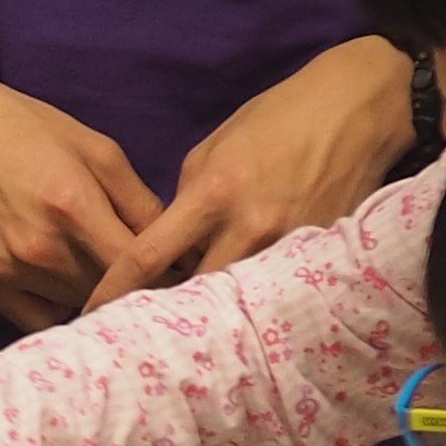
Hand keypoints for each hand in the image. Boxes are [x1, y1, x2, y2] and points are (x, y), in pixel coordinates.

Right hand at [0, 65, 164, 330]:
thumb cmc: (27, 129)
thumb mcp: (97, 149)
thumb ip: (139, 200)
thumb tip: (175, 244)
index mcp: (74, 207)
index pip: (136, 266)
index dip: (167, 275)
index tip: (184, 276)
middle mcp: (41, 248)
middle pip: (108, 291)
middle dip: (134, 286)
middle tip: (152, 279)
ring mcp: (10, 270)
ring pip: (76, 306)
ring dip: (97, 298)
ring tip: (110, 281)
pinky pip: (38, 321)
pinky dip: (61, 312)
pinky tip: (72, 292)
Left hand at [85, 38, 409, 305]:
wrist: (357, 110)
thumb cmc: (279, 118)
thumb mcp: (215, 146)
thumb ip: (186, 197)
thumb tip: (172, 239)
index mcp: (211, 193)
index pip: (148, 256)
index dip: (113, 291)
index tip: (88, 316)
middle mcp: (247, 228)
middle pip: (190, 293)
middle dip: (162, 315)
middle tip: (135, 336)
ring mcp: (285, 247)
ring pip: (234, 301)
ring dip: (209, 314)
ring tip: (185, 334)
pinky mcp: (316, 257)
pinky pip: (272, 291)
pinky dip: (252, 301)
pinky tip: (242, 314)